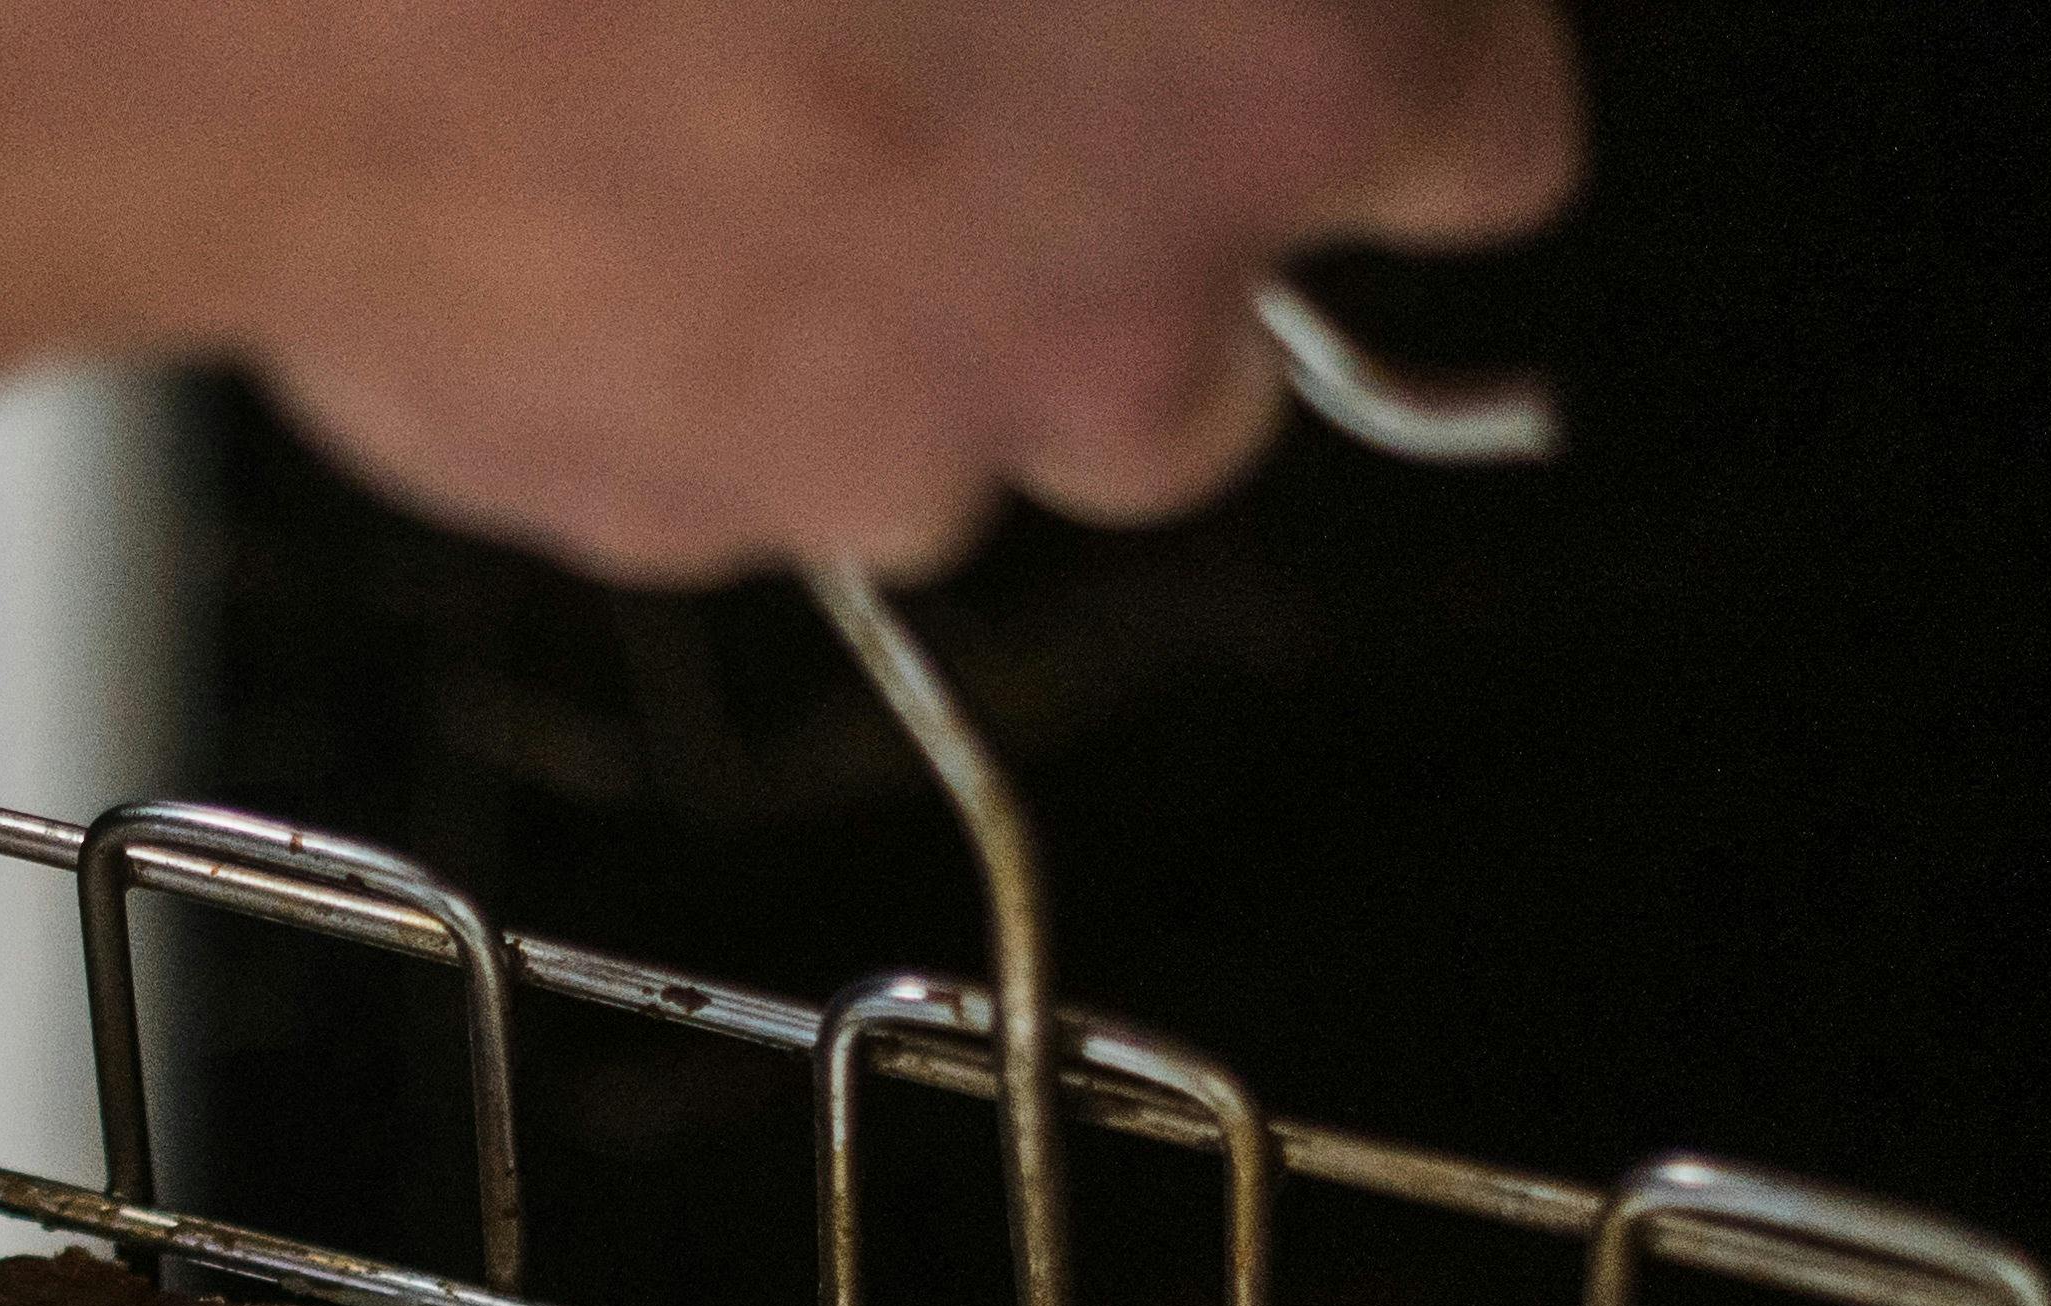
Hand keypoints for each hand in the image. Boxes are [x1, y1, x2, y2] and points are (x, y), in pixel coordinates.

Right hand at [202, 0, 1580, 577]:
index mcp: (1301, 67)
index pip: (1479, 141)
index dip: (1369, 58)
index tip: (1289, 24)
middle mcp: (1128, 317)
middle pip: (1210, 358)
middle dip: (1114, 235)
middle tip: (964, 62)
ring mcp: (881, 446)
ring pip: (949, 426)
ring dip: (888, 306)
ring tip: (731, 102)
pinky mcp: (654, 512)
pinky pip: (706, 447)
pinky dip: (665, 334)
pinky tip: (571, 156)